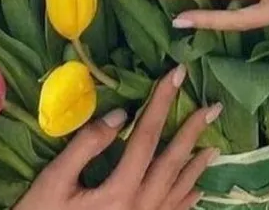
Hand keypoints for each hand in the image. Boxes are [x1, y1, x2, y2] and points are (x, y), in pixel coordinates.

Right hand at [15, 67, 219, 209]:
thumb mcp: (55, 181)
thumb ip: (87, 145)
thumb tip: (119, 114)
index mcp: (119, 190)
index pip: (147, 135)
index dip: (162, 101)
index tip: (177, 73)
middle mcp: (140, 209)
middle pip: (171, 162)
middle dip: (192, 131)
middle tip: (212, 106)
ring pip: (178, 191)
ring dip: (196, 166)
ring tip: (214, 145)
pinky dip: (188, 199)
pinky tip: (197, 190)